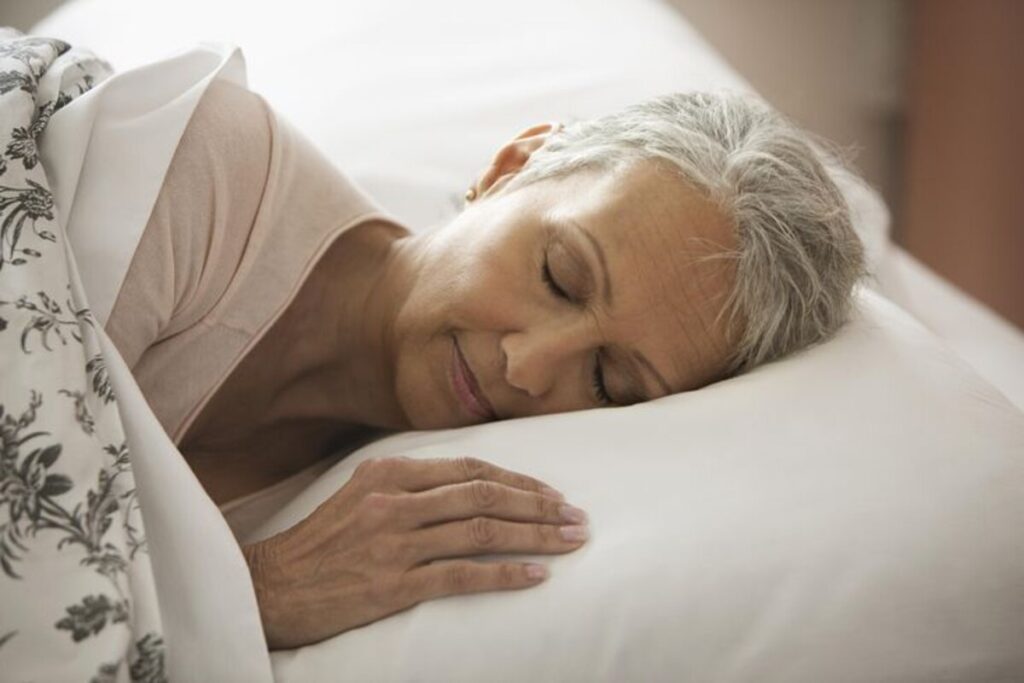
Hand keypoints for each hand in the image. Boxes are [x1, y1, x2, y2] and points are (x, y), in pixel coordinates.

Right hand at [242, 456, 587, 648]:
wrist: (272, 588)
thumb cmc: (321, 543)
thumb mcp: (360, 494)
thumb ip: (411, 485)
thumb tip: (471, 484)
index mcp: (389, 473)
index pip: (470, 469)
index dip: (518, 481)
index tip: (552, 493)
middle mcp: (394, 501)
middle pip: (484, 496)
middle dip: (538, 506)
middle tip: (577, 518)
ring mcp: (394, 542)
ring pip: (480, 531)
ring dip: (533, 536)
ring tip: (569, 542)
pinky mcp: (393, 584)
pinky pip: (461, 575)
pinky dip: (504, 573)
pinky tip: (535, 576)